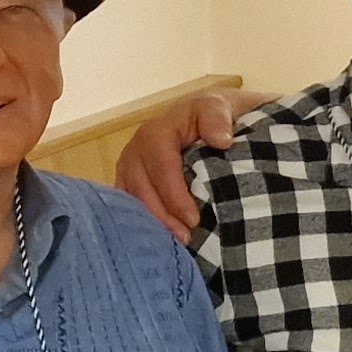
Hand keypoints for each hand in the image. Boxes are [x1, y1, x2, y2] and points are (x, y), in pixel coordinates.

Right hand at [115, 91, 254, 237]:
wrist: (205, 118)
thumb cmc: (212, 116)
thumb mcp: (218, 108)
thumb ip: (217, 119)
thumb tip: (222, 140)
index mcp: (156, 132)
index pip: (161, 166)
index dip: (174, 194)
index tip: (194, 219)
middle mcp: (136, 150)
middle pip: (141, 187)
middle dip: (162, 215)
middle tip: (186, 238)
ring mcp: (129, 168)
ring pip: (131, 199)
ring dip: (152, 223)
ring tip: (176, 243)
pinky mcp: (129, 182)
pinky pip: (130, 205)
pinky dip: (144, 223)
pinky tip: (161, 240)